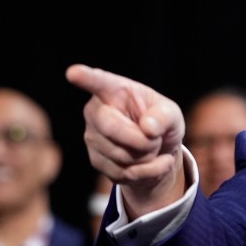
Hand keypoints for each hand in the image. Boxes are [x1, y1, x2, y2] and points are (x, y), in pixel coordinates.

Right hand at [66, 64, 186, 218]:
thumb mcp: (172, 114)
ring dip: (148, 157)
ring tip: (153, 147)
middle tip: (156, 138)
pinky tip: (153, 163)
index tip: (74, 73)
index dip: (85, 77)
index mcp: (114, 90)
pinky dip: (148, 172)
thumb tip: (148, 128)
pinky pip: (124, 173)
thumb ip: (165, 116)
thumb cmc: (161, 123)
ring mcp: (92, 137)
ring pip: (120, 155)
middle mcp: (96, 111)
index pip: (98, 82)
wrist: (159, 153)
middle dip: (142, 139)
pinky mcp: (96, 160)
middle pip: (110, 127)